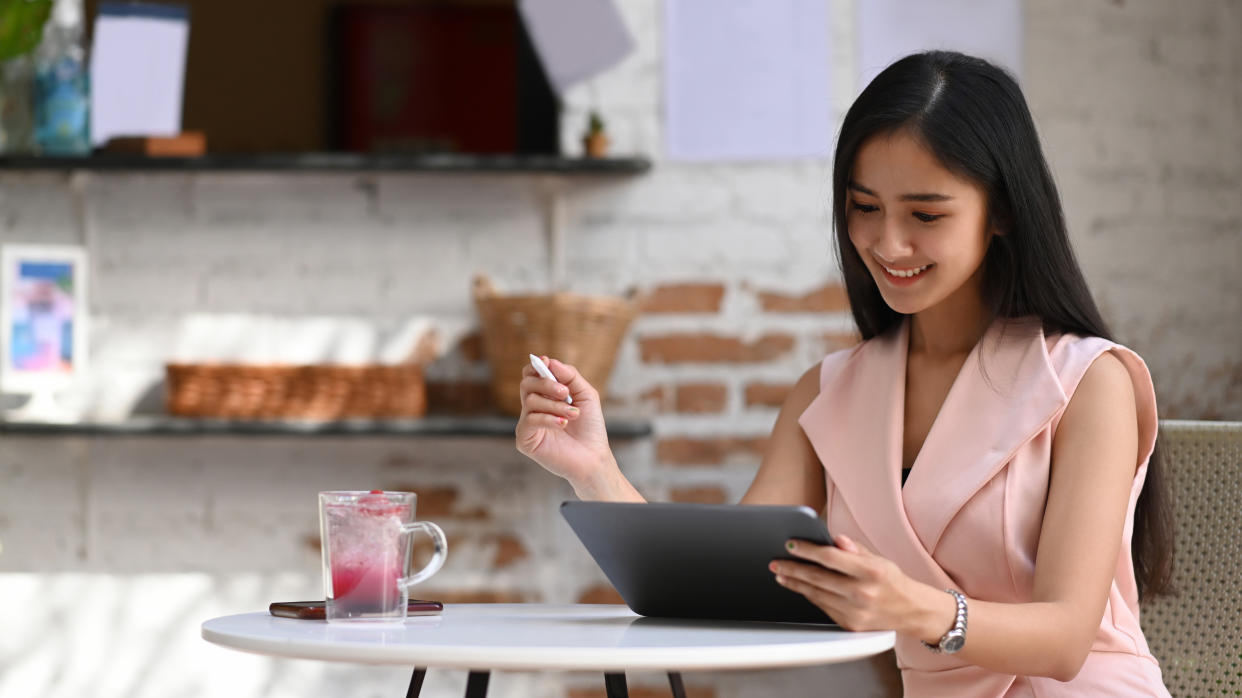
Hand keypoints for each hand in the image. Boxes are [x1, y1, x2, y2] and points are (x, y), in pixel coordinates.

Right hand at [515, 356, 614, 487]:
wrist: (593, 457)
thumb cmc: (590, 427)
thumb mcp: (585, 394)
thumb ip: (569, 375)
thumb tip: (548, 360)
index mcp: (545, 397)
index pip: (531, 375)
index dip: (536, 366)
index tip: (546, 361)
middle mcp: (533, 408)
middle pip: (527, 384)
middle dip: (547, 384)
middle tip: (566, 393)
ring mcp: (527, 424)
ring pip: (530, 401)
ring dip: (555, 405)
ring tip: (574, 414)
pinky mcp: (525, 440)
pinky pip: (530, 420)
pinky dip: (548, 419)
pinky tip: (563, 424)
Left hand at [769, 535, 954, 640]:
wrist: (910, 611)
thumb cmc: (891, 580)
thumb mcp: (878, 559)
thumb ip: (854, 549)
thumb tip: (834, 538)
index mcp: (871, 572)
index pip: (830, 558)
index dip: (807, 550)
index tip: (790, 544)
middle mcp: (862, 594)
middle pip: (817, 578)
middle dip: (792, 568)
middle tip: (776, 562)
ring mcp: (855, 612)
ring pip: (816, 594)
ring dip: (795, 583)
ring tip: (782, 574)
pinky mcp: (850, 625)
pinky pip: (822, 607)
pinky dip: (809, 595)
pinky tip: (800, 587)